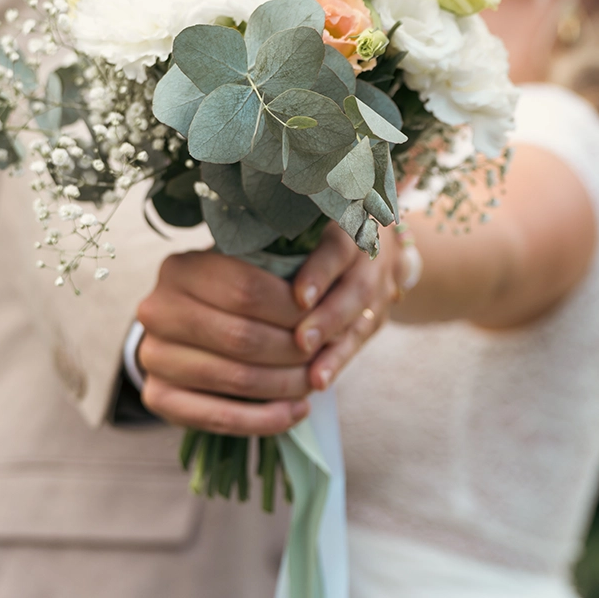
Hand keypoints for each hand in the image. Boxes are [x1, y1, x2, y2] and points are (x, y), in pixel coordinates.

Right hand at [136, 251, 314, 435]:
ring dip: (286, 385)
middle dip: (293, 350)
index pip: (247, 289)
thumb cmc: (232, 298)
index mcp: (181, 268)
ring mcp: (152, 355)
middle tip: (322, 354)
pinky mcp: (156, 397)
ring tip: (313, 382)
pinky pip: (220, 417)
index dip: (291, 308)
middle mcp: (157, 310)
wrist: (186, 332)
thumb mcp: (250, 272)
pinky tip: (296, 411)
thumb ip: (280, 279)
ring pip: (236, 378)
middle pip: (242, 337)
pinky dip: (266, 420)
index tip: (320, 316)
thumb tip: (316, 306)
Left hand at [291, 223, 401, 391]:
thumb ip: (277, 232)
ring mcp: (378, 290)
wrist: (374, 237)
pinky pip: (357, 343)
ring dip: (334, 350)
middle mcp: (370, 258)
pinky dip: (337, 363)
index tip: (299, 297)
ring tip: (313, 375)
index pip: (339, 247)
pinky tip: (318, 382)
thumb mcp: (308, 216)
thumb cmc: (317, 224)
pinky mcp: (374, 318)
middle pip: (356, 290)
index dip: (321, 273)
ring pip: (360, 321)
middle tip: (301, 341)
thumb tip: (220, 252)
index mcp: (349, 225)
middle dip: (328, 318)